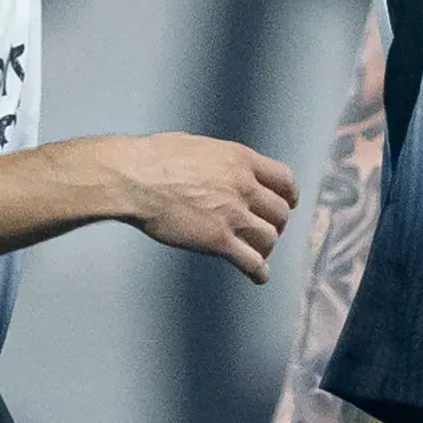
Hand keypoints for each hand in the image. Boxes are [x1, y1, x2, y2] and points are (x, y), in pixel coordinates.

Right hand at [112, 133, 296, 282]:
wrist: (134, 179)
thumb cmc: (154, 158)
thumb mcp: (199, 146)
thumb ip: (220, 160)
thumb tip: (221, 168)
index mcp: (240, 160)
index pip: (284, 179)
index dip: (288, 195)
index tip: (286, 203)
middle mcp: (243, 186)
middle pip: (279, 212)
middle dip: (275, 224)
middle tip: (266, 230)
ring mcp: (232, 215)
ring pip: (269, 238)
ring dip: (265, 247)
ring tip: (258, 253)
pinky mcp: (217, 241)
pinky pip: (251, 261)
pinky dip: (258, 272)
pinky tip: (258, 276)